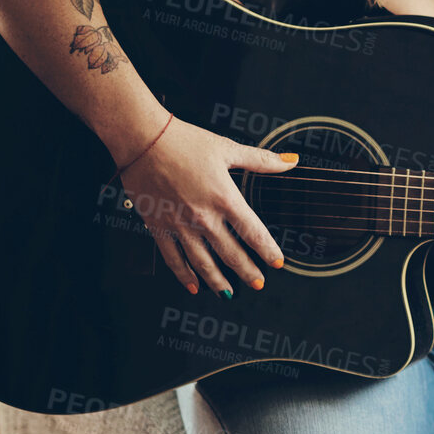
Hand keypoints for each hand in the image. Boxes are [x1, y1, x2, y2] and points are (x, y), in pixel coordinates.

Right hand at [117, 117, 296, 296]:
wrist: (143, 140)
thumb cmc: (184, 142)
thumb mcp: (228, 148)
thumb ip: (262, 160)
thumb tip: (291, 160)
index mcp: (224, 198)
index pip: (254, 232)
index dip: (268, 250)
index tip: (278, 262)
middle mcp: (203, 216)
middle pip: (231, 253)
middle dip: (247, 271)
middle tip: (258, 283)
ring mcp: (179, 225)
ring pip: (203, 262)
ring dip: (218, 281)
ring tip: (230, 293)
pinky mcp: (158, 226)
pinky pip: (173, 258)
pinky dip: (184, 274)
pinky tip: (192, 286)